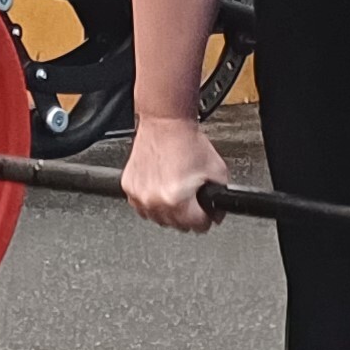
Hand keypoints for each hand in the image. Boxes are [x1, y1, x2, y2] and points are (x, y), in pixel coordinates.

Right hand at [121, 115, 227, 231]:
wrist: (166, 123)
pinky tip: (161, 186)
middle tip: (192, 197)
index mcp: (177, 200)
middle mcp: (156, 201)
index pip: (198, 227)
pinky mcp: (129, 187)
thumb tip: (216, 213)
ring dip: (169, 210)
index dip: (207, 217)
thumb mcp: (218, 172)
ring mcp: (140, 196)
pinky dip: (152, 201)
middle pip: (178, 226)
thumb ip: (221, 198)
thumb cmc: (188, 142)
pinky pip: (142, 206)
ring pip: (159, 219)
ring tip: (176, 190)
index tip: (206, 210)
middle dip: (188, 214)